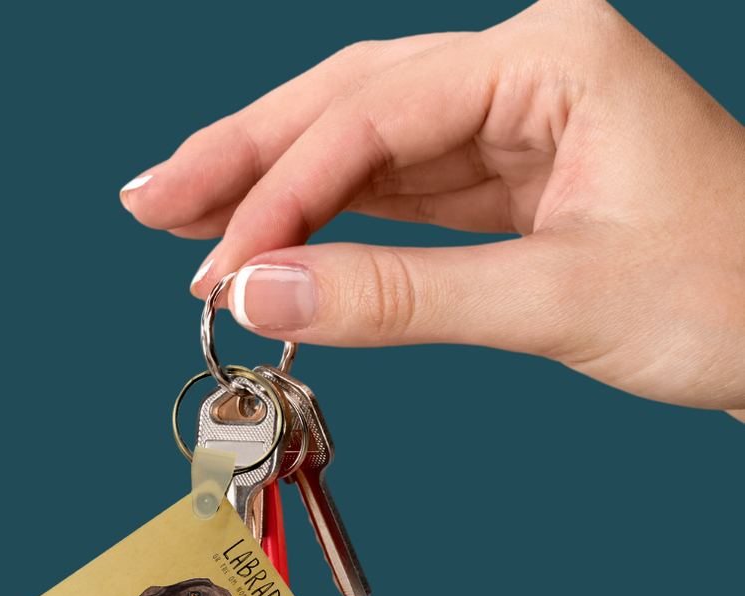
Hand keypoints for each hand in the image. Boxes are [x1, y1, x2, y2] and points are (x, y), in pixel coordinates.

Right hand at [120, 0, 744, 416]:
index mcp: (549, 56)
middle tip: (149, 201)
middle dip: (244, 158)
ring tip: (182, 220)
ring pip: (361, 147)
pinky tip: (270, 241)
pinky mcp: (505, 182)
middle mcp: (521, 70)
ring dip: (274, 189)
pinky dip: (328, 225)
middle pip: (348, 103)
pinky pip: (394, 196)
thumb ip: (401, 296)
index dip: (279, 198)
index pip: (371, 116)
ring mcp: (511, 125)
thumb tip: (261, 298)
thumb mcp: (557, 297)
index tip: (216, 275)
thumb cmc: (729, 297)